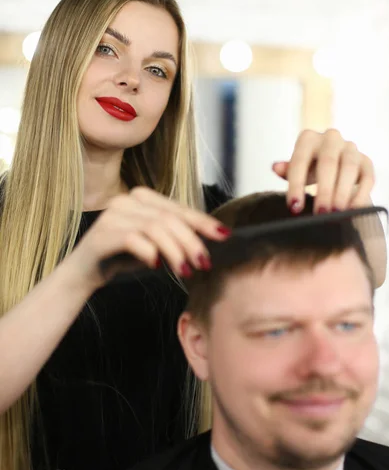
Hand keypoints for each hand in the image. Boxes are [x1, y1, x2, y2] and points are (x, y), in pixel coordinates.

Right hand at [69, 187, 230, 290]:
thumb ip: (176, 235)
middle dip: (191, 242)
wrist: (85, 272)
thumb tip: (212, 237)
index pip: (179, 208)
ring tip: (185, 271)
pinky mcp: (104, 232)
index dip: (203, 222)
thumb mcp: (155, 244)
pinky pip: (135, 239)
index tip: (223, 236)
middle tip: (204, 263)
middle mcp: (127, 200)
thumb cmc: (123, 256)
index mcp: (142, 197)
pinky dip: (150, 253)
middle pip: (170, 218)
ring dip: (175, 251)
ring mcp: (114, 214)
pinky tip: (156, 266)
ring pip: (156, 228)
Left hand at [272, 129, 374, 213]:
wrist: (334, 163)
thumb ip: (287, 170)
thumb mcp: (296, 169)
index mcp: (308, 139)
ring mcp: (350, 148)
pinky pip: (367, 177)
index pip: (300, 161)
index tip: (294, 207)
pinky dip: (361, 194)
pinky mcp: (366, 162)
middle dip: (324, 190)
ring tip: (336, 212)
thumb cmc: (309, 168)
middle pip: (328, 162)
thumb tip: (276, 167)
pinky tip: (353, 210)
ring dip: (343, 192)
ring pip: (349, 167)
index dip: (296, 185)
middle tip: (320, 213)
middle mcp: (331, 138)